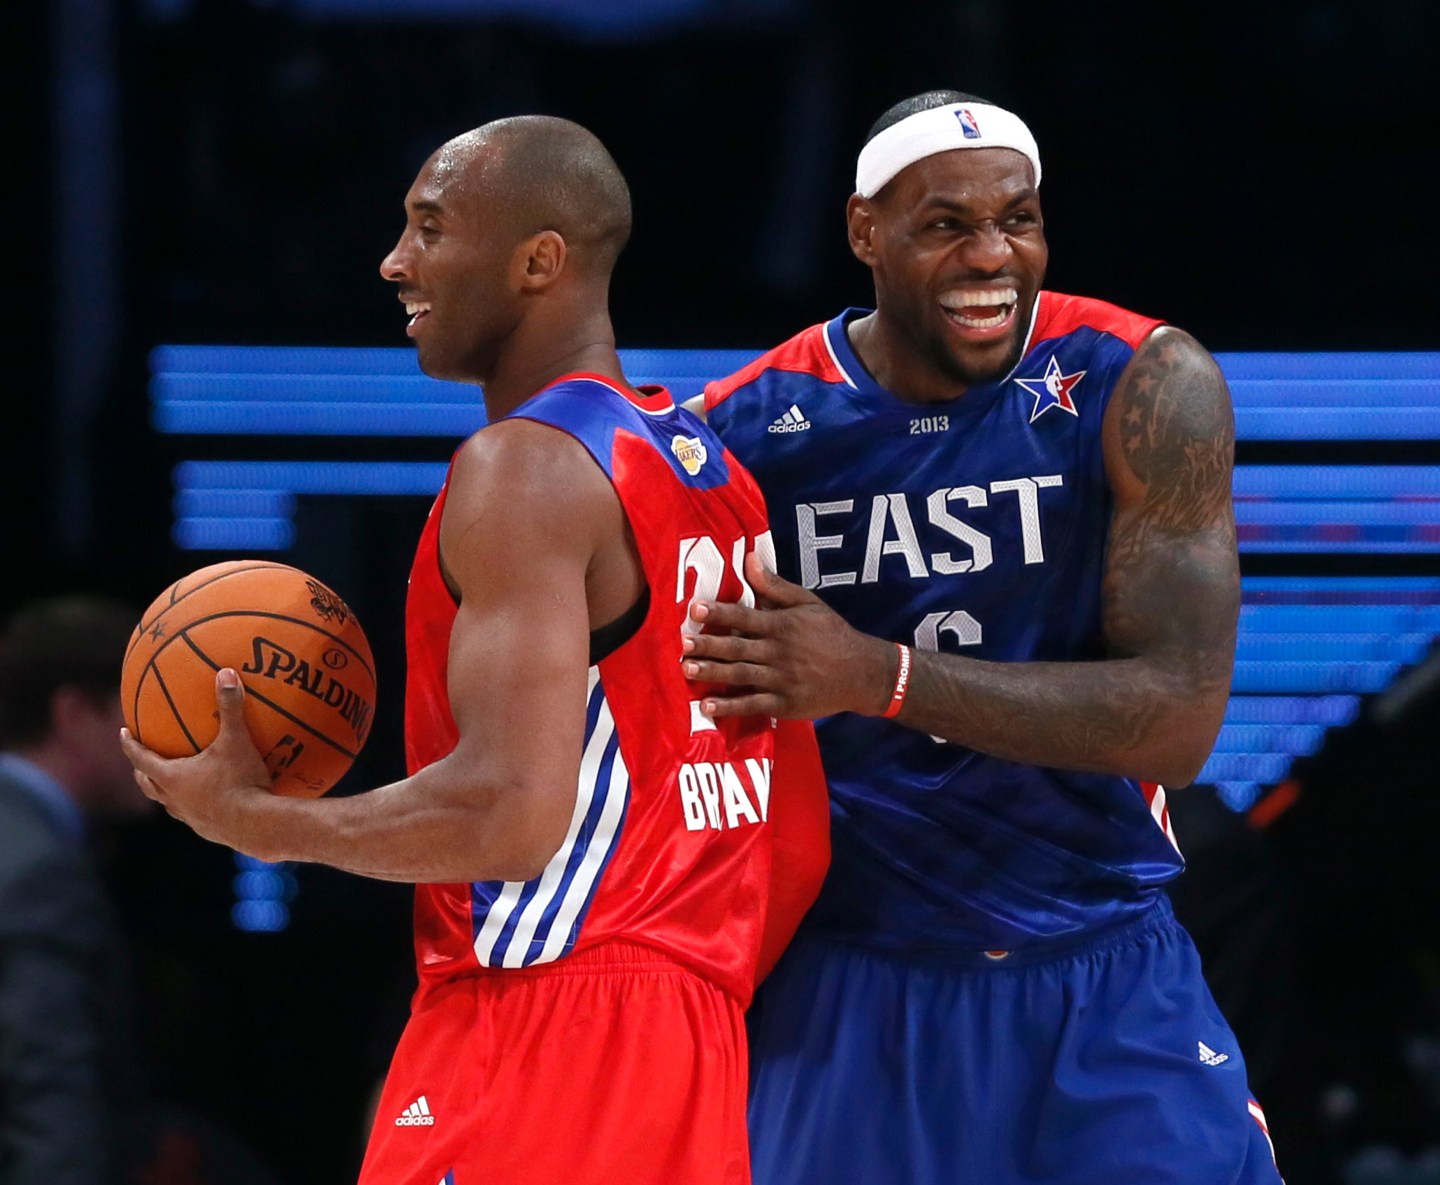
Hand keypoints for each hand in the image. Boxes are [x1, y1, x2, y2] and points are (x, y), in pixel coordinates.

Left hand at [119, 668, 274, 850]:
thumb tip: (226, 672)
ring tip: (172, 782)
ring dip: (165, 791)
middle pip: (148, 784)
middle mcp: (174, 800)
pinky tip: (208, 801)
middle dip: (141, 771)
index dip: (130, 745)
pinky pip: (192, 815)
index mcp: (172, 778)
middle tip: (140, 761)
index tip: (122, 732)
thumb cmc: (240, 781)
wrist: (257, 825)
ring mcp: (190, 818)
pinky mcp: (208, 830)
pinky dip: (192, 805)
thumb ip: (230, 707)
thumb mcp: (235, 740)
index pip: (141, 759)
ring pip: (168, 803)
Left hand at [682, 553, 896, 719]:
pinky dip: (730, 706)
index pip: (745, 616)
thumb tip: (750, 558)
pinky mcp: (784, 704)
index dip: (718, 612)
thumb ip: (775, 586)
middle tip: (682, 643)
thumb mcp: (808, 603)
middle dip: (708, 645)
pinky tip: (708, 706)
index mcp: (783, 625)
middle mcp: (779, 652)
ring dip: (712, 672)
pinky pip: (753, 705)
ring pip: (740, 674)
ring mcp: (781, 680)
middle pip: (737, 647)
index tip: (694, 609)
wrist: (861, 673)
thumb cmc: (832, 633)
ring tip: (687, 669)